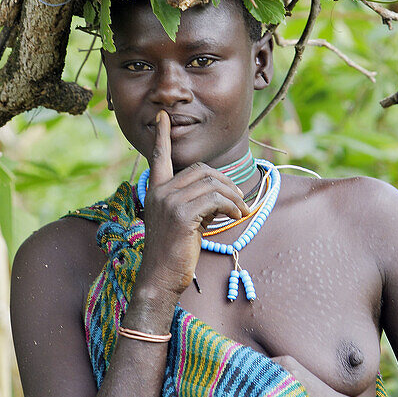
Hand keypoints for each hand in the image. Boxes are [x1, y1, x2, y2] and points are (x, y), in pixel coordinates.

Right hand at [138, 111, 246, 297]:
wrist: (159, 279)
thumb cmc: (173, 253)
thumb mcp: (180, 221)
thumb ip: (193, 203)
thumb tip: (220, 197)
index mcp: (156, 190)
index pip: (159, 157)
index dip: (161, 136)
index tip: (162, 117)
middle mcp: (160, 192)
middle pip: (201, 170)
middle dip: (226, 182)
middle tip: (240, 199)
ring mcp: (169, 202)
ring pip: (211, 183)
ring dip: (233, 196)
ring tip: (241, 210)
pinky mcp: (182, 215)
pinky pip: (215, 199)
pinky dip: (231, 206)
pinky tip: (236, 216)